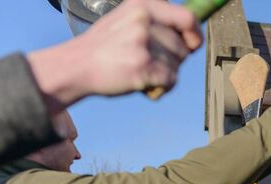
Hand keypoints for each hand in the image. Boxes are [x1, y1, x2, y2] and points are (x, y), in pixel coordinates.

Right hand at [28, 0, 201, 111]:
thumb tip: (191, 34)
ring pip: (177, 64)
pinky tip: (145, 84)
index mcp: (142, 4)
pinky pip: (171, 80)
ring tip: (142, 71)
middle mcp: (144, 19)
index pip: (186, 17)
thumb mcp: (127, 19)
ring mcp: (143, 42)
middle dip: (174, 60)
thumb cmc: (105, 47)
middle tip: (152, 62)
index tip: (192, 44)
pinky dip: (162, 87)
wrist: (75, 66)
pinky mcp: (143, 66)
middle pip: (183, 46)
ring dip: (166, 73)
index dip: (195, 34)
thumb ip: (156, 21)